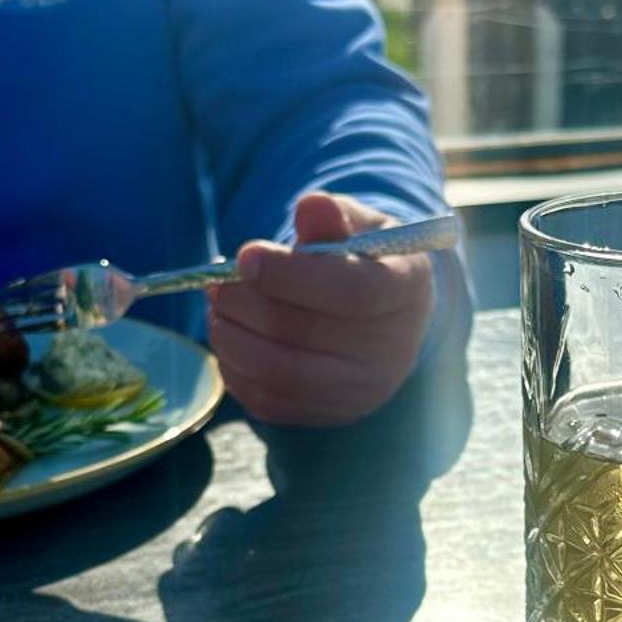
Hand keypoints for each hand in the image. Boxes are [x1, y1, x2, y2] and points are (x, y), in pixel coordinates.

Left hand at [209, 191, 435, 426]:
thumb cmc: (366, 263)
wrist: (387, 321)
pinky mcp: (327, 416)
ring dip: (231, 336)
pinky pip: (267, 401)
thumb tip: (309, 206)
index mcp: (404, 293)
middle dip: (244, 304)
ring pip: (278, 371)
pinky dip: (235, 368)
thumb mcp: (359, 227)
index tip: (245, 256)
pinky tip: (231, 336)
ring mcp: (358, 391)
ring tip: (217, 306)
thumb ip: (334, 217)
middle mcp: (389, 351)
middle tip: (216, 281)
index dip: (290, 275)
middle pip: (302, 333)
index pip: (349, 292)